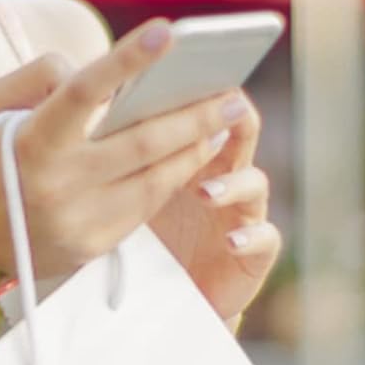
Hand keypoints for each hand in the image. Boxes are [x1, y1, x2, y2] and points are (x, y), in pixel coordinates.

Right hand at [0, 19, 245, 283]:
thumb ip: (41, 73)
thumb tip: (98, 74)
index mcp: (31, 139)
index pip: (84, 91)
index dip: (126, 60)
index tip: (169, 31)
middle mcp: (56, 181)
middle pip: (140, 141)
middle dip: (194, 114)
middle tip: (233, 91)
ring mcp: (78, 217)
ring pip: (155, 176)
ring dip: (197, 146)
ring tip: (224, 118)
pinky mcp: (95, 244)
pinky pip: (148, 204)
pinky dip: (177, 175)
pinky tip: (197, 153)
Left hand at [146, 91, 281, 327]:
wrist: (156, 294)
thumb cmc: (140, 228)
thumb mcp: (125, 185)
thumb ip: (123, 148)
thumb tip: (100, 103)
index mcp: (193, 149)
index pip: (204, 105)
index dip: (202, 85)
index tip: (194, 70)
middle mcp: (224, 173)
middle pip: (239, 133)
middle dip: (229, 119)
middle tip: (223, 108)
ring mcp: (242, 212)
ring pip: (254, 183)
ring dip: (233, 183)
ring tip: (204, 191)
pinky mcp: (252, 254)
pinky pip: (264, 240)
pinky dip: (252, 238)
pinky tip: (231, 241)